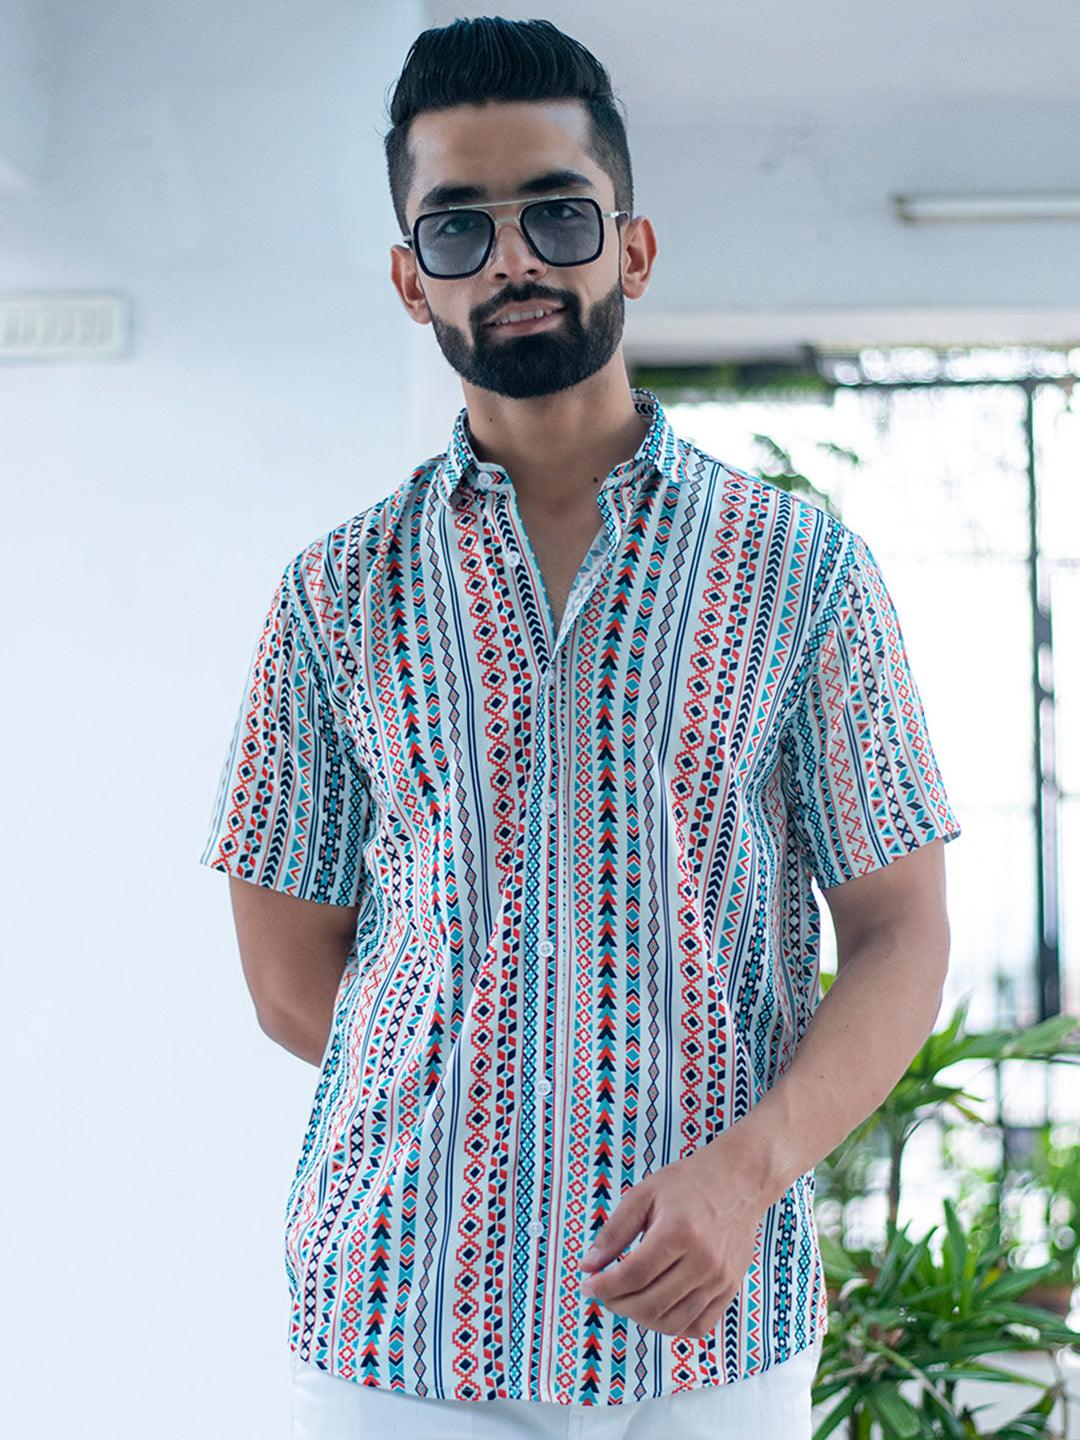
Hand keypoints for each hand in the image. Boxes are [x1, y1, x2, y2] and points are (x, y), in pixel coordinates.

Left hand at [578, 1132, 767, 1337]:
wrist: (739, 1181)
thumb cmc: (689, 1184)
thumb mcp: (644, 1194)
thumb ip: (614, 1231)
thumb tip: (587, 1266)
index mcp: (678, 1232)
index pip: (633, 1275)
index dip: (604, 1286)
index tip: (588, 1284)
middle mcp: (703, 1261)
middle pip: (650, 1303)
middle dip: (617, 1304)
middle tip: (604, 1293)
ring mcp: (719, 1279)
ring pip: (672, 1322)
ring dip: (641, 1319)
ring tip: (626, 1301)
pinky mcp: (730, 1289)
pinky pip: (698, 1327)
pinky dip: (673, 1327)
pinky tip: (657, 1309)